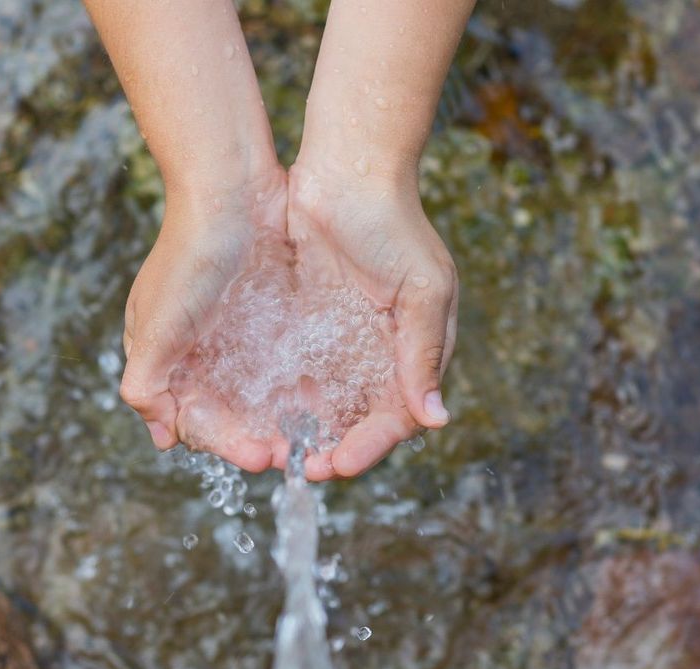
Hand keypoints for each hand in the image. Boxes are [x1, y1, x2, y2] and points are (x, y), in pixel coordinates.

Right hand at [119, 165, 289, 472]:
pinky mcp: (267, 313)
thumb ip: (147, 382)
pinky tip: (321, 400)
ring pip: (256, 393)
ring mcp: (232, 331)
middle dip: (256, 437)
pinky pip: (281, 362)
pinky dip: (295, 387)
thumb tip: (160, 434)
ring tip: (313, 437)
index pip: (194, 420)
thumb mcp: (158, 324)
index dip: (225, 444)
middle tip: (293, 455)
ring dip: (279, 419)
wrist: (231, 186)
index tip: (261, 457)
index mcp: (164, 355)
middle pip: (227, 413)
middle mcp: (197, 348)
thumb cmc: (188, 253)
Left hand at [285, 161, 458, 479]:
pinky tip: (262, 416)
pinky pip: (296, 375)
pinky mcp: (306, 326)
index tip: (338, 463)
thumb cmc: (394, 223)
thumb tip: (436, 419)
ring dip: (307, 433)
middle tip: (303, 469)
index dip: (370, 446)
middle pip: (359, 421)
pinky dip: (284, 401)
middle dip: (334, 449)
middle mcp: (380, 355)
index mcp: (416, 351)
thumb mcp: (421, 288)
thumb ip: (423, 353)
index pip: (397, 417)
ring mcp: (341, 342)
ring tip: (279, 453)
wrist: (348, 168)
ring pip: (326, 406)